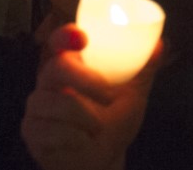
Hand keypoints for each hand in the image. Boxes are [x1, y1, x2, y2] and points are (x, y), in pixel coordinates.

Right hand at [22, 24, 160, 169]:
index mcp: (70, 66)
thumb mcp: (133, 96)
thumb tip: (160, 44)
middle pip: (56, 67)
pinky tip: (80, 142)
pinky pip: (53, 130)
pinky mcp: (32, 131)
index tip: (82, 37)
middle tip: (108, 95)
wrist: (103, 161)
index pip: (58, 42)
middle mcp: (49, 82)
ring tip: (96, 127)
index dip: (64, 35)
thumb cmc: (113, 123)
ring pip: (59, 102)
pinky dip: (75, 139)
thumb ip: (144, 70)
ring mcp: (37, 106)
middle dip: (86, 80)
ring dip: (87, 118)